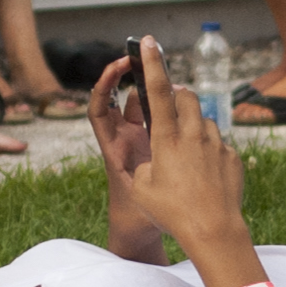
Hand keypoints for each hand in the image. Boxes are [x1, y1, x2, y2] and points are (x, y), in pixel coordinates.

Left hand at [87, 54, 169, 262]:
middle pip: (122, 100)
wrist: (141, 230)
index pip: (99, 110)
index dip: (104, 85)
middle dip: (130, 76)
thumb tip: (152, 154)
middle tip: (145, 56)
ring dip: (154, 92)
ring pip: (144, 107)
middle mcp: (124, 140)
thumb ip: (144, 175)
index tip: (118, 67)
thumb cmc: (137, 215)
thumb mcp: (140, 193)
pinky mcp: (155, 145)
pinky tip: (186, 102)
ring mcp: (139, 141)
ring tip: (170, 80)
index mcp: (113, 147)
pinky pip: (160, 119)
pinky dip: (168, 108)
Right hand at [108, 36, 246, 256]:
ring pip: (205, 122)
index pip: (159, 91)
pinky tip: (206, 178)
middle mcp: (194, 135)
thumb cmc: (172, 212)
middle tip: (171, 113)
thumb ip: (147, 164)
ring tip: (189, 159)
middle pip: (188, 99)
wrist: (214, 230)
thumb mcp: (142, 188)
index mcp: (167, 139)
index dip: (152, 64)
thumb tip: (158, 157)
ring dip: (195, 129)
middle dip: (179, 98)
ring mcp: (217, 144)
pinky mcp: (233, 157)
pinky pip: (220, 146)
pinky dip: (211, 154)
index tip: (149, 42)